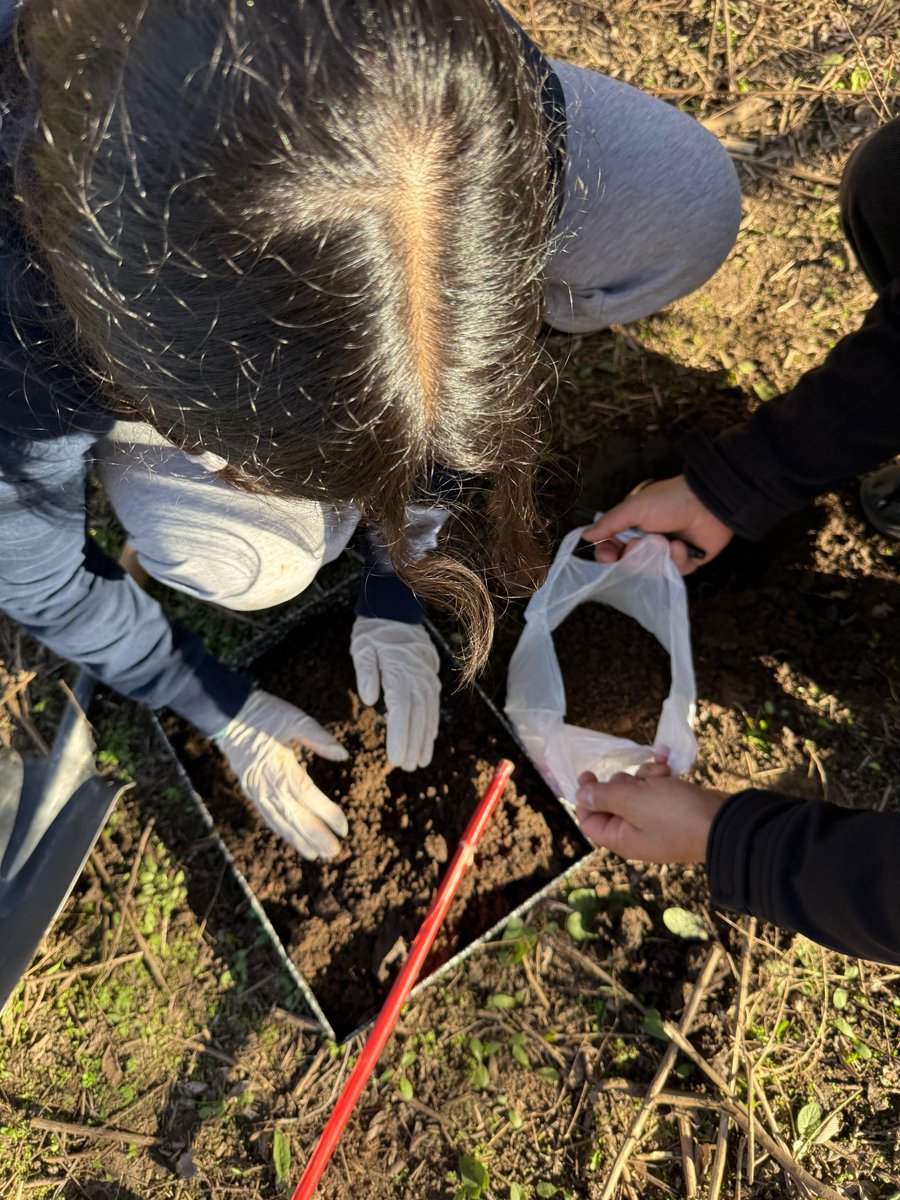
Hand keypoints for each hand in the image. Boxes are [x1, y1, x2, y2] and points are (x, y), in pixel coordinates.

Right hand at [216, 690, 348, 858]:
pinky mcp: (250, 790)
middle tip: (334, 852)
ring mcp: (257, 790)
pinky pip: (266, 815)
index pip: (308, 796)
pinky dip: (280, 830)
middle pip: (295, 816)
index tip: (343, 827)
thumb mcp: (295, 719)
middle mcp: (268, 784)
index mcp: (281, 767)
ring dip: (298, 839)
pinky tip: (291, 838)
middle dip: (315, 836)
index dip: (327, 814)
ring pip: (279, 821)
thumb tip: (344, 755)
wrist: (227, 714)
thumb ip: (319, 738)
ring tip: (316, 854)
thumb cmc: (265, 714)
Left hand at [351, 616, 440, 770]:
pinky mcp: (429, 675)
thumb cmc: (374, 630)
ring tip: (421, 761)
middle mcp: (418, 676)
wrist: (395, 608)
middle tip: (408, 767)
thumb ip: (366, 672)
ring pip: (429, 712)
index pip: (401, 710)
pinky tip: (430, 737)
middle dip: (413, 743)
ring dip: (426, 738)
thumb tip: (369, 699)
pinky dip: (432, 722)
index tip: (396, 758)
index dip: (400, 736)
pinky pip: (433, 702)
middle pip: (417, 716)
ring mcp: (427, 676)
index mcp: (400, 671)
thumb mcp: (362, 647)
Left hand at [575, 755, 728, 862]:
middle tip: (638, 777)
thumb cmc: (674, 814)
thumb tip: (580, 796)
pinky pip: (658, 790)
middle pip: (614, 801)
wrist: (724, 822)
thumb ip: (604, 796)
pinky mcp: (674, 810)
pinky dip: (661, 777)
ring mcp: (656, 822)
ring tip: (662, 772)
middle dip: (624, 781)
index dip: (585, 797)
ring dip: (646, 775)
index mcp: (621, 838)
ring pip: (638, 791)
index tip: (589, 773)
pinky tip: (669, 766)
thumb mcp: (633, 801)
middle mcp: (636, 832)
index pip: (590, 819)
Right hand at [584, 475, 732, 574]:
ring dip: (656, 557)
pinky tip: (682, 545)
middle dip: (632, 557)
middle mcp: (646, 542)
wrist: (708, 502)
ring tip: (665, 542)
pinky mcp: (685, 562)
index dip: (607, 555)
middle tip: (640, 545)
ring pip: (650, 573)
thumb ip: (609, 524)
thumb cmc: (669, 500)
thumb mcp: (633, 508)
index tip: (610, 555)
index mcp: (631, 527)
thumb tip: (584, 535)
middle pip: (627, 565)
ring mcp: (665, 553)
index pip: (610, 549)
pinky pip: (674, 572)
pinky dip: (677, 558)